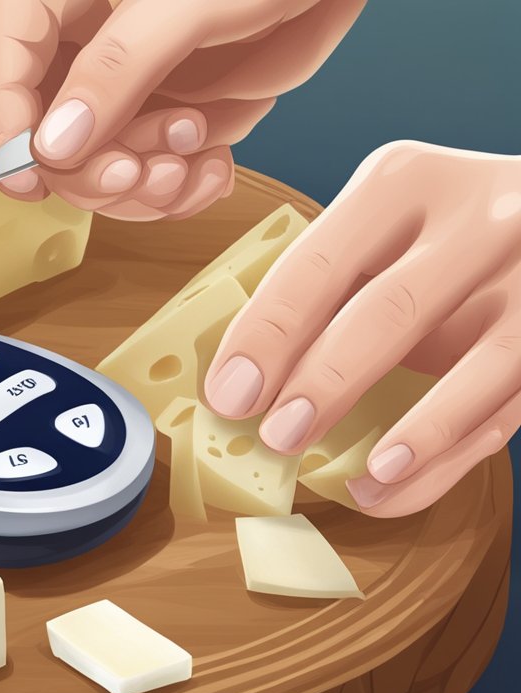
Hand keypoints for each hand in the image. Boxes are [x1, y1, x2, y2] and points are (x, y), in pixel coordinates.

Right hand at [0, 0, 363, 219]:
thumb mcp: (185, 5)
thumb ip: (116, 70)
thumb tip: (55, 144)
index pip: (8, 65)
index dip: (10, 128)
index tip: (29, 181)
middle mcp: (90, 42)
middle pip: (50, 129)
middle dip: (92, 167)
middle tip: (136, 174)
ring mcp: (130, 82)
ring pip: (99, 161)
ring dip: (140, 185)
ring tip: (188, 166)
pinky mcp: (171, 109)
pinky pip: (150, 169)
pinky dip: (179, 187)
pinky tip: (211, 171)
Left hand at [203, 141, 520, 516]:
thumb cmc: (437, 235)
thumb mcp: (382, 229)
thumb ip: (326, 283)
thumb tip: (239, 382)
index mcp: (400, 181)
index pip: (316, 264)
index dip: (267, 336)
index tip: (228, 395)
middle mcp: (477, 216)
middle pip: (389, 312)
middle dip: (324, 384)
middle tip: (275, 438)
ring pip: (475, 370)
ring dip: (407, 437)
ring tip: (350, 482)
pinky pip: (508, 408)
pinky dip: (448, 458)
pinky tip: (395, 483)